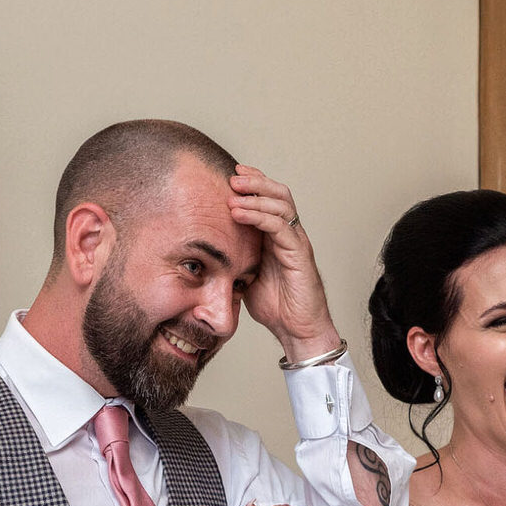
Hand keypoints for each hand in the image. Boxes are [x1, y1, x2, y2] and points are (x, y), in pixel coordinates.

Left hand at [228, 165, 340, 358]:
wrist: (298, 331)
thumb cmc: (276, 307)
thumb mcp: (246, 276)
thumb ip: (234, 258)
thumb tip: (206, 252)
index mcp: (277, 237)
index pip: (269, 199)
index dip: (253, 184)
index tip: (230, 175)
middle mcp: (289, 235)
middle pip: (279, 194)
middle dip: (255, 182)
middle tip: (232, 176)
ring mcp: (296, 243)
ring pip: (282, 205)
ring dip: (256, 195)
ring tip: (233, 192)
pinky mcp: (299, 255)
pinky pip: (281, 227)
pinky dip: (259, 216)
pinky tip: (239, 213)